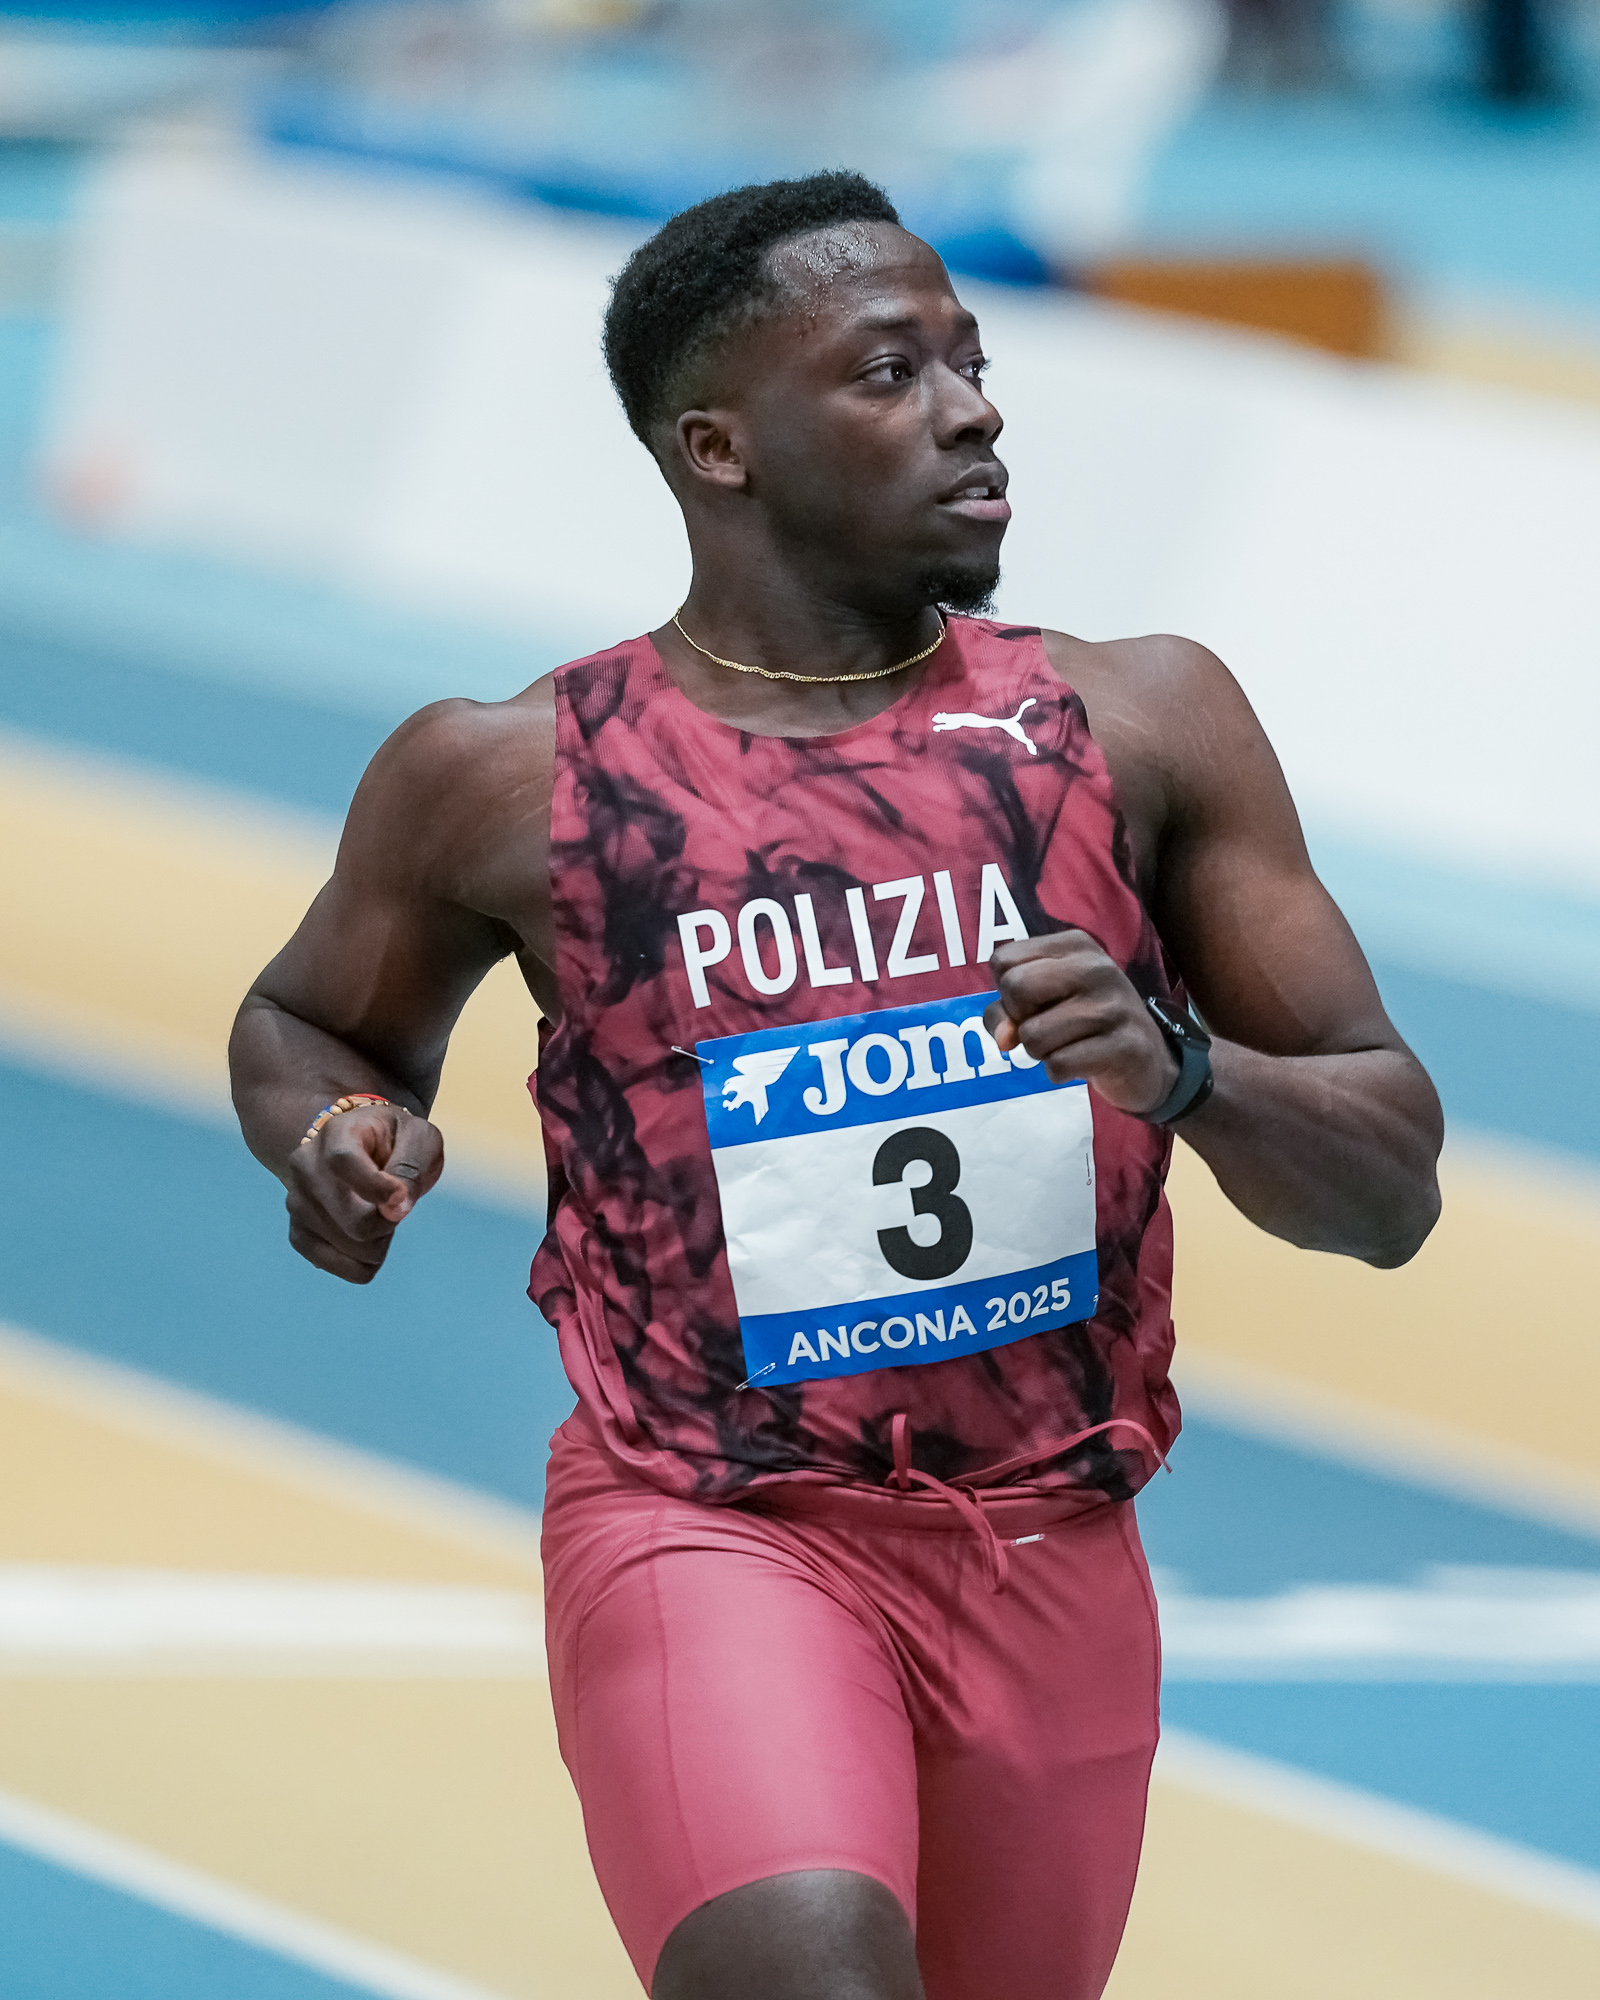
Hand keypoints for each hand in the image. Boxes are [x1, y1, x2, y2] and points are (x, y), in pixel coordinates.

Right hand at [283, 1103, 443, 1282]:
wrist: (360, 1149)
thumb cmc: (396, 1142)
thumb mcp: (418, 1139)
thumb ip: (411, 1167)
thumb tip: (394, 1209)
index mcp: (335, 1133)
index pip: (344, 1163)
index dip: (377, 1188)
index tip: (404, 1197)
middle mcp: (305, 1167)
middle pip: (353, 1221)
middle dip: (389, 1222)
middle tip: (396, 1204)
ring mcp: (297, 1203)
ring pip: (352, 1248)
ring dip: (380, 1240)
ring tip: (377, 1213)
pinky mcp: (299, 1235)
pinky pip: (341, 1267)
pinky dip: (365, 1260)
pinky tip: (368, 1237)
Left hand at [985, 932, 1178, 1116]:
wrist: (1147, 1060)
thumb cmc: (1084, 1024)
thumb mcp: (1043, 1003)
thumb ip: (1006, 1010)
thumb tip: (1004, 1036)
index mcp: (1076, 945)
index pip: (1004, 960)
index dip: (1007, 992)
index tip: (1034, 1004)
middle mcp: (1097, 967)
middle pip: (1016, 987)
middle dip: (1019, 1020)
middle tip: (1047, 1028)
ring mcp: (1114, 1005)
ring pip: (1033, 1034)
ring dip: (1040, 1052)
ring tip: (1069, 1045)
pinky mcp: (1124, 1046)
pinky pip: (1058, 1064)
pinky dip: (1058, 1071)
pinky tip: (1082, 1062)